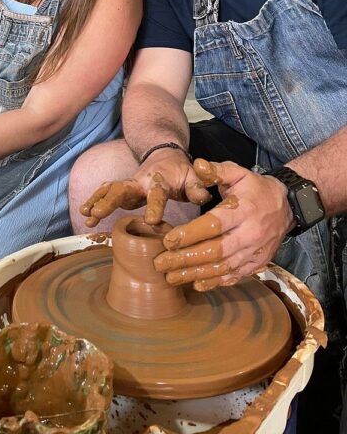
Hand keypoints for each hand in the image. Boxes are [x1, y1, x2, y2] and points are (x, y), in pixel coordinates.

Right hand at [79, 151, 210, 226]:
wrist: (165, 154)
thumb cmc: (182, 171)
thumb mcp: (194, 177)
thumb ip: (197, 188)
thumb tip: (203, 198)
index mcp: (160, 182)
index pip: (157, 195)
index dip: (154, 207)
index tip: (151, 221)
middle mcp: (140, 182)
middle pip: (122, 189)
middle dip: (109, 201)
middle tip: (97, 213)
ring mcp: (130, 185)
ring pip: (110, 190)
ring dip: (97, 200)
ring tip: (85, 214)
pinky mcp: (124, 189)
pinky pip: (106, 192)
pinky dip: (95, 200)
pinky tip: (85, 213)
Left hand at [152, 159, 294, 290]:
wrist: (288, 207)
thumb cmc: (256, 189)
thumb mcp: (238, 173)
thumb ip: (216, 170)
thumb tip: (196, 165)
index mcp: (243, 210)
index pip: (213, 225)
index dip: (190, 234)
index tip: (168, 241)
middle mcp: (250, 234)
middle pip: (215, 251)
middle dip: (186, 259)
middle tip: (161, 263)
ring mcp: (255, 252)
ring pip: (223, 267)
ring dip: (195, 274)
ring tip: (171, 277)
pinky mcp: (257, 264)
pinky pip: (235, 276)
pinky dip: (215, 282)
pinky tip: (196, 284)